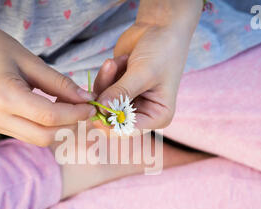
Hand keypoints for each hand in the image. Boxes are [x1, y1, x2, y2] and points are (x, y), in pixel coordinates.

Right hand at [0, 28, 95, 146]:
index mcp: (3, 96)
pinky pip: (30, 135)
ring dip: (60, 128)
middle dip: (70, 125)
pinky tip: (55, 110)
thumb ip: (60, 83)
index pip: (48, 116)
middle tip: (85, 109)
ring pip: (39, 139)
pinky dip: (48, 127)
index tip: (91, 105)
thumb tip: (87, 99)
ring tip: (70, 107)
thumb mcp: (32, 61)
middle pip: (45, 136)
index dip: (75, 114)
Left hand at [96, 0, 201, 130]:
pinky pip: (102, 90)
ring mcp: (129, 101)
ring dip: (105, 81)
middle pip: (112, 118)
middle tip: (108, 72)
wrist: (160, 27)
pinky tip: (117, 61)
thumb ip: (121, 92)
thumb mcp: (143, 72)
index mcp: (157, 116)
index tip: (99, 104)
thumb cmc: (162, 50)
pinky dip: (106, 75)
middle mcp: (143, 113)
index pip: (128, 129)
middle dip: (106, 97)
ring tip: (114, 62)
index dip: (109, 121)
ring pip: (103, 103)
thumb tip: (100, 109)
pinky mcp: (118, 89)